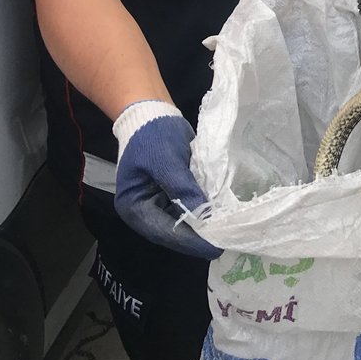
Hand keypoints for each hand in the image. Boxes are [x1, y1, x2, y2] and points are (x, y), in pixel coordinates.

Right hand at [112, 101, 221, 258]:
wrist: (151, 111)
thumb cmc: (153, 135)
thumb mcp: (167, 161)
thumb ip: (183, 188)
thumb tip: (204, 215)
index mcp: (134, 207)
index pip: (164, 232)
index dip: (191, 242)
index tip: (216, 248)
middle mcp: (143, 211)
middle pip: (173, 232)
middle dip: (198, 237)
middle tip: (226, 241)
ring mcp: (156, 204)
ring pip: (181, 222)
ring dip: (202, 225)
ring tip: (226, 231)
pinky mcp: (169, 194)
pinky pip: (186, 208)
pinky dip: (201, 211)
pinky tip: (219, 214)